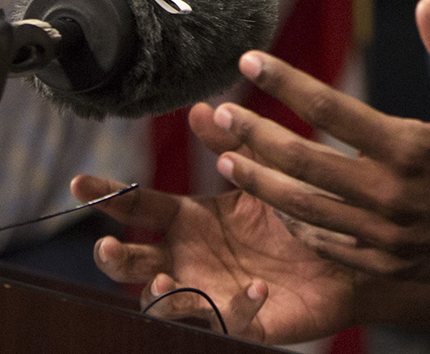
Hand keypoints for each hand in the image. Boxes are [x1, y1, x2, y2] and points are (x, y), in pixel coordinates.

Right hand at [71, 102, 358, 344]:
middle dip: (116, 259)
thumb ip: (235, 143)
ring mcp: (211, 292)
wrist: (349, 252)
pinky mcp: (243, 321)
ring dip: (162, 296)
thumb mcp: (265, 171)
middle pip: (136, 263)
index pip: (139, 207)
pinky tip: (257, 287)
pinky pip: (227, 321)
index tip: (80, 182)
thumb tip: (202, 108)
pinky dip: (236, 306)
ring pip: (165, 304)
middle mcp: (190, 258)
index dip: (108, 195)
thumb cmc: (298, 212)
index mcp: (190, 220)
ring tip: (167, 281)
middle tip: (109, 248)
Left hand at [210, 0, 429, 289]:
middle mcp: (390, 193)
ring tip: (229, 163)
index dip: (286, 84)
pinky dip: (297, 224)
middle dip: (254, 136)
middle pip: (303, 162)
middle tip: (221, 115)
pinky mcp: (386, 263)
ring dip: (262, 183)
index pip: (331, 109)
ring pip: (305, 206)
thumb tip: (425, 4)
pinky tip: (277, 206)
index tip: (251, 62)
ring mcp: (384, 235)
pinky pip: (328, 243)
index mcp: (411, 148)